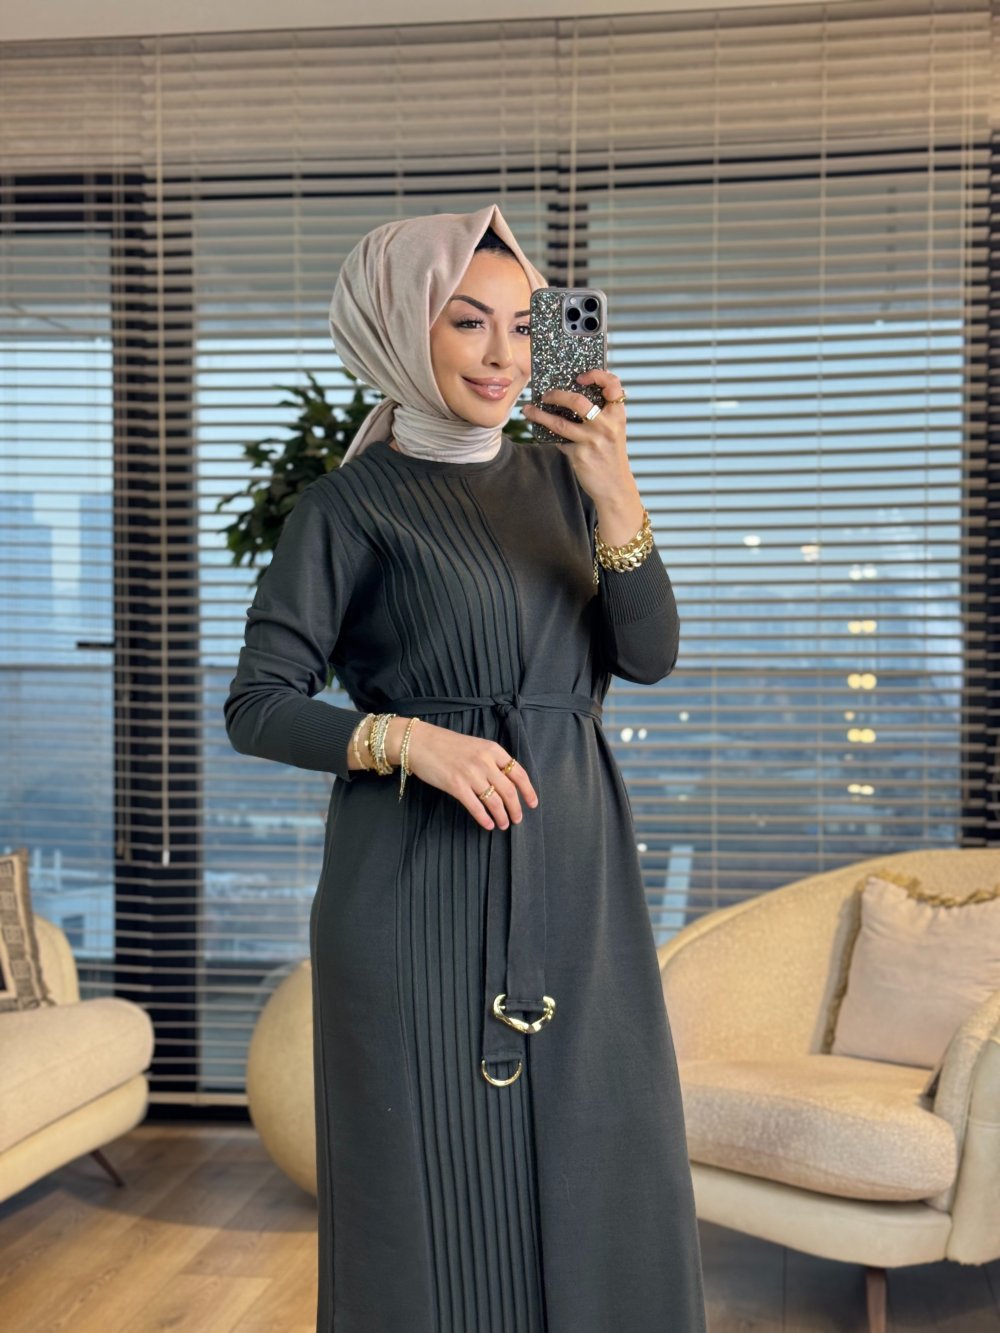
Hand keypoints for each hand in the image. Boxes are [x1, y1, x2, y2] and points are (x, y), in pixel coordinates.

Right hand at [401, 720, 538, 831]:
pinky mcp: (456, 785)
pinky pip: (476, 806)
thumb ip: (492, 760)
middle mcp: (485, 761)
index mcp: (493, 749)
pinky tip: (488, 825)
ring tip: (504, 824)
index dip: (528, 791)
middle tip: (518, 819)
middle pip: (509, 790)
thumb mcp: (476, 746)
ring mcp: (470, 774)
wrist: (420, 743)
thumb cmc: (447, 745)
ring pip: (494, 801)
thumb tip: (507, 782)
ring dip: (502, 816)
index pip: (518, 773)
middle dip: (516, 808)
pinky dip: (485, 818)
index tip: (533, 803)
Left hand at [522, 367, 633, 507]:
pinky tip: (537, 427)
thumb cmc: (611, 454)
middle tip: (545, 395)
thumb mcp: (613, 430)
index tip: (580, 377)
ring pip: (559, 423)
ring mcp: (592, 441)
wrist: (615, 486)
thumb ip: (600, 414)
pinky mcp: (579, 455)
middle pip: (577, 401)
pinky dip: (547, 433)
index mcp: (617, 415)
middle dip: (556, 395)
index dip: (597, 375)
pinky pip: (558, 440)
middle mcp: (606, 425)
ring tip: (529, 409)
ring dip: (539, 414)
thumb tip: (568, 396)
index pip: (613, 385)